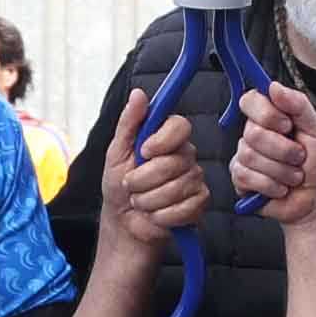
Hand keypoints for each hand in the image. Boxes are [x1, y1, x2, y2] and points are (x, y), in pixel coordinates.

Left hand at [97, 110, 207, 256]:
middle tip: (131, 185)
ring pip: (176, 188)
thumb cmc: (119, 186)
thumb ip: (129, 122)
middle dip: (143, 180)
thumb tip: (138, 94)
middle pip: (173, 163)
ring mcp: (194, 179)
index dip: (162, 140)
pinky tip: (155, 214)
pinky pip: (184, 208)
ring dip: (148, 200)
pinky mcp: (199, 203)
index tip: (144, 152)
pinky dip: (161, 216)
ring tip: (141, 201)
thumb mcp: (117, 152)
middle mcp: (185, 156)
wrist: (123, 222)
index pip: (180, 126)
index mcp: (166, 139)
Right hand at [227, 83, 315, 232]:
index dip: (266, 113)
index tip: (287, 125)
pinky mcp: (240, 179)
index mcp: (272, 117)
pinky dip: (271, 185)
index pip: (251, 100)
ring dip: (281, 171)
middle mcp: (255, 134)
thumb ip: (298, 105)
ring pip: (250, 156)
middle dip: (283, 150)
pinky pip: (245, 176)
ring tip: (294, 176)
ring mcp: (245, 156)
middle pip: (252, 132)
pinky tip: (281, 188)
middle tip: (299, 157)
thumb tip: (273, 86)